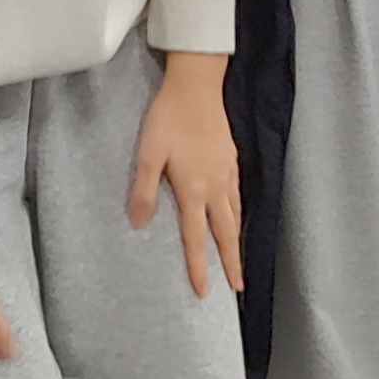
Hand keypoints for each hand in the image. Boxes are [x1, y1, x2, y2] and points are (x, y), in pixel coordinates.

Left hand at [127, 51, 240, 297]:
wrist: (197, 86)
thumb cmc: (168, 118)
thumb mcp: (147, 154)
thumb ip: (143, 190)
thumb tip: (139, 224)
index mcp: (193, 190)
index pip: (197, 238)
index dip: (199, 267)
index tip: (202, 292)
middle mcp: (215, 187)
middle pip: (226, 233)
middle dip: (231, 262)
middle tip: (237, 287)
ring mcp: (227, 174)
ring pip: (236, 216)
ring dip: (237, 241)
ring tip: (238, 259)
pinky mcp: (232, 160)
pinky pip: (238, 196)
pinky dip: (239, 214)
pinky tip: (236, 215)